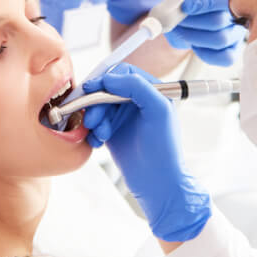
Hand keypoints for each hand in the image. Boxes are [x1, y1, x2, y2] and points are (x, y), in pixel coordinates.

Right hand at [82, 65, 210, 240]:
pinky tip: (98, 142)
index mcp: (151, 91)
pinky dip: (93, 131)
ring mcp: (124, 117)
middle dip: (97, 103)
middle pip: (107, 89)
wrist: (157, 183)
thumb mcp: (157, 109)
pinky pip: (95, 123)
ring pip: (98, 106)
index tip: (92, 89)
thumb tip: (110, 78)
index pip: (124, 73)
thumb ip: (137, 86)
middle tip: (93, 120)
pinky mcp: (113, 132)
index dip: (106, 79)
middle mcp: (137, 101)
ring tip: (100, 134)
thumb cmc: (164, 148)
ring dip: (94, 118)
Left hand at [163, 0, 244, 66]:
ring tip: (181, 29)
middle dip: (192, 22)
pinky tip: (194, 43)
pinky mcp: (234, 51)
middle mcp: (239, 12)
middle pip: (219, 21)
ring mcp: (238, 33)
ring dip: (194, 36)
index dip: (204, 3)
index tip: (185, 5)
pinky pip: (224, 57)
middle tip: (176, 20)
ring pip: (220, 39)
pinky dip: (205, 52)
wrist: (189, 12)